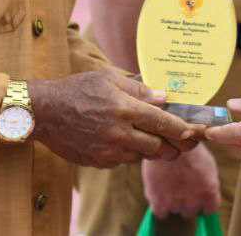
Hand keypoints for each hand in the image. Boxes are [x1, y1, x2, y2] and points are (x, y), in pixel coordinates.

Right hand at [27, 70, 202, 167]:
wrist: (44, 112)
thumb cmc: (77, 89)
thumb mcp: (109, 78)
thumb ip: (139, 88)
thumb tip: (163, 96)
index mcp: (125, 108)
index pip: (163, 123)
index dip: (184, 130)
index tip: (196, 132)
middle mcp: (119, 133)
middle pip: (159, 147)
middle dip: (174, 146)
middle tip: (183, 142)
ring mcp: (108, 151)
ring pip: (142, 156)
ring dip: (152, 150)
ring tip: (155, 139)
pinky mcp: (98, 162)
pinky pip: (123, 161)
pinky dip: (130, 153)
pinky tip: (127, 141)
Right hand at [142, 142, 220, 218]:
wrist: (167, 139)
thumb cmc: (188, 149)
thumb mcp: (208, 165)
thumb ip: (209, 184)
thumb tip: (209, 197)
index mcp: (209, 192)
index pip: (210, 209)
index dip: (203, 202)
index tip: (198, 195)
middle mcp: (194, 201)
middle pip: (191, 211)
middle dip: (187, 200)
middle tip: (181, 184)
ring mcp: (176, 203)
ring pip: (176, 210)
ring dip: (173, 200)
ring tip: (170, 181)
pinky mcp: (159, 202)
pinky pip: (161, 213)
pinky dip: (159, 204)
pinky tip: (160, 189)